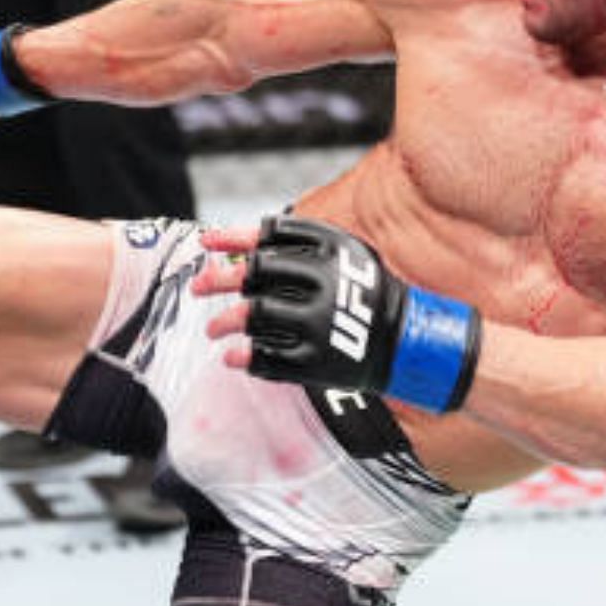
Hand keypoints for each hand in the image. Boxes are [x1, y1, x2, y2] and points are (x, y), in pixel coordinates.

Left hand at [197, 216, 481, 412]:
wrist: (408, 341)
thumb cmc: (364, 290)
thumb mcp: (342, 253)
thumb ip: (294, 242)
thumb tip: (235, 240)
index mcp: (330, 256)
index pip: (267, 242)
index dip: (231, 241)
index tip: (205, 244)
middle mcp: (324, 288)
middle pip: (254, 278)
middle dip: (217, 281)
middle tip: (197, 287)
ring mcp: (321, 327)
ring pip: (255, 319)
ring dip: (224, 322)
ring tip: (211, 328)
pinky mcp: (320, 364)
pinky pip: (270, 361)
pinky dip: (245, 359)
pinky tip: (231, 357)